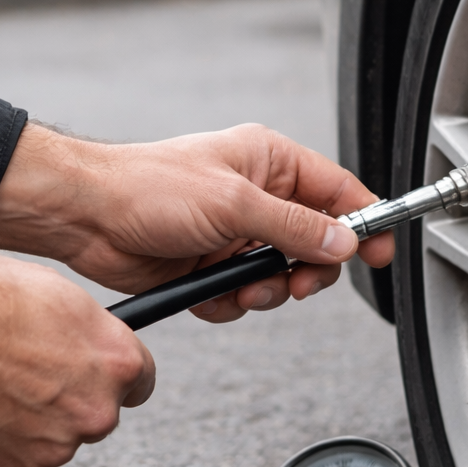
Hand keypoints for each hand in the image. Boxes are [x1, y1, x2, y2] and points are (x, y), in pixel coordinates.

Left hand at [0, 123, 394, 321]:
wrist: (87, 218)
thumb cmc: (148, 186)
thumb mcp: (233, 203)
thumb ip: (295, 226)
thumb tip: (344, 242)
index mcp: (270, 163)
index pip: (338, 191)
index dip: (364, 223)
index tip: (380, 254)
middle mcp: (257, 196)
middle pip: (317, 243)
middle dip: (306, 270)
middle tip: (292, 282)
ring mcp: (234, 233)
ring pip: (281, 276)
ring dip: (266, 291)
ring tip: (240, 288)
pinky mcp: (211, 266)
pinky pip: (243, 296)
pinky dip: (231, 303)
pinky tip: (208, 293)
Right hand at [0, 244, 153, 466]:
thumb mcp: (57, 295)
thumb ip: (85, 334)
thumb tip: (84, 343)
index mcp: (117, 362)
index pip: (139, 382)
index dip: (109, 376)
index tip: (90, 374)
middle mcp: (96, 410)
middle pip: (94, 413)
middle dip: (66, 400)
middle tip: (22, 374)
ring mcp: (55, 446)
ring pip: (52, 438)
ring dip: (28, 422)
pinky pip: (13, 461)